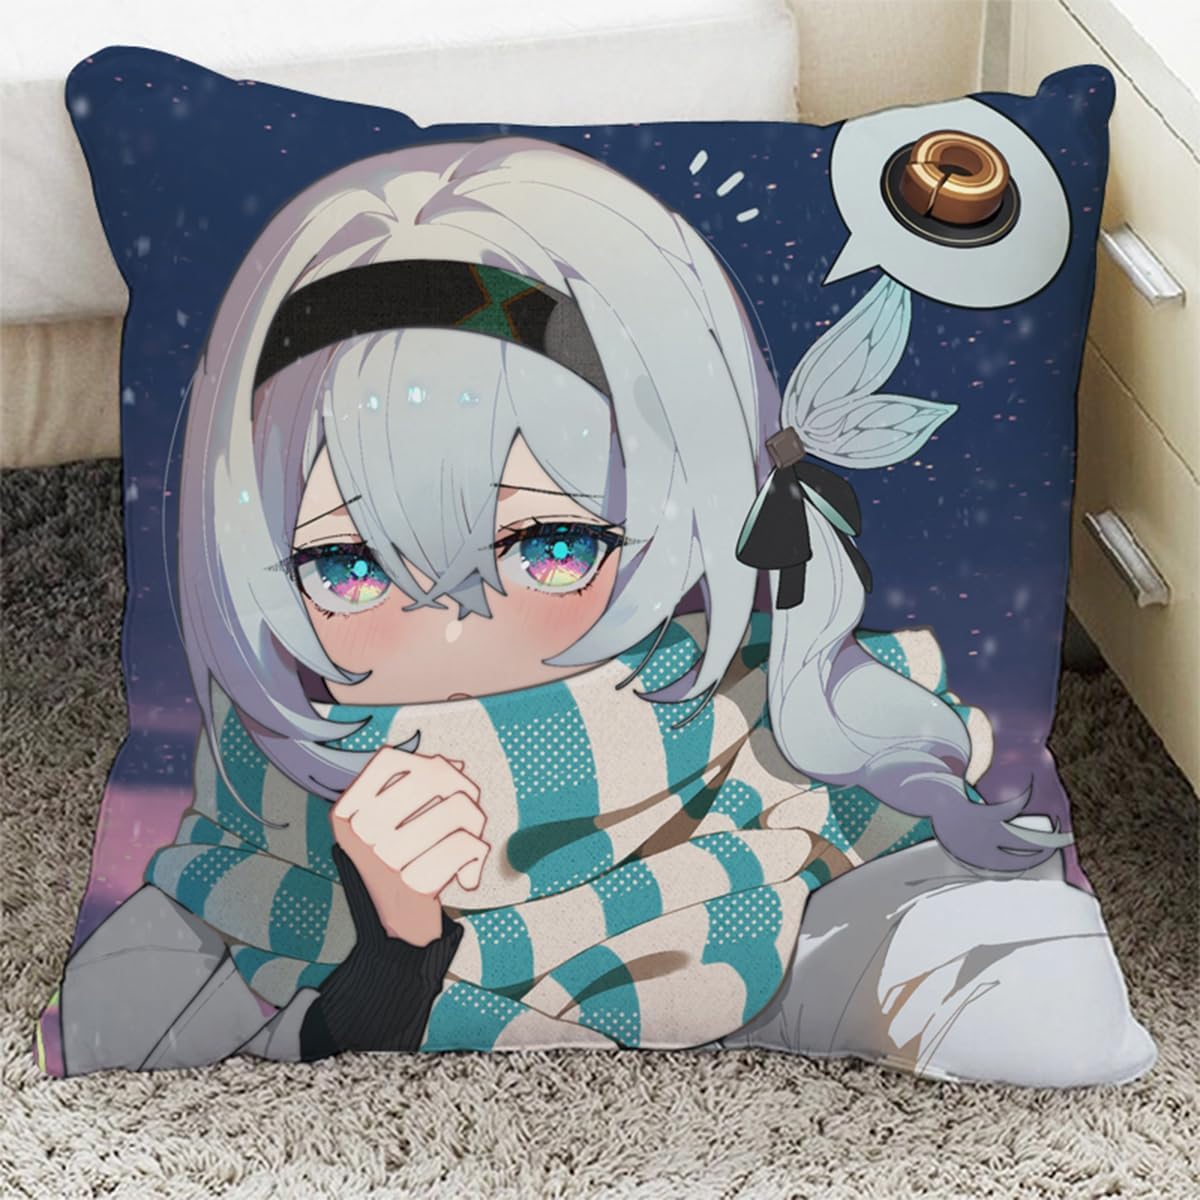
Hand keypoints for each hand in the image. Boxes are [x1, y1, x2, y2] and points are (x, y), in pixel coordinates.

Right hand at [331, 748, 488, 946]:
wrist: (399, 930)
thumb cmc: (402, 865)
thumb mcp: (396, 822)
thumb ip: (419, 786)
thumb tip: (455, 766)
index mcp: (347, 812)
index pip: (388, 759)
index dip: (428, 764)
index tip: (445, 783)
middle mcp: (359, 831)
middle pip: (433, 774)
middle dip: (464, 789)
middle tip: (467, 814)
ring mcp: (383, 858)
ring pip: (459, 806)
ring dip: (475, 823)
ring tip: (468, 843)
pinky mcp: (413, 885)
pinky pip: (468, 845)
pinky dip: (477, 857)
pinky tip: (467, 874)